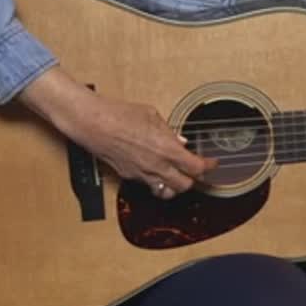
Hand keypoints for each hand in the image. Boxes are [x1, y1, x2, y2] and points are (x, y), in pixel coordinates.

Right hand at [19, 68, 217, 199]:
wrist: (92, 123)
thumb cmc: (119, 114)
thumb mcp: (152, 115)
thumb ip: (169, 131)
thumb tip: (180, 141)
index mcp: (167, 149)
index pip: (196, 167)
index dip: (208, 167)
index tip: (213, 163)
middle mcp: (157, 166)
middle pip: (185, 185)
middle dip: (194, 179)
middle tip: (197, 170)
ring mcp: (142, 174)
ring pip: (166, 191)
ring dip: (175, 186)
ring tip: (179, 176)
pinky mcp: (128, 176)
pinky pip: (148, 185)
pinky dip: (157, 182)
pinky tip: (157, 172)